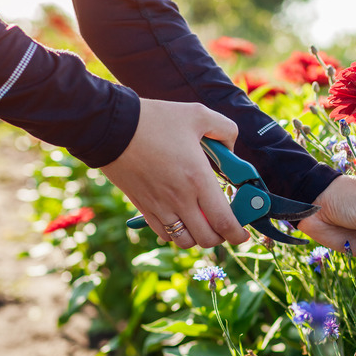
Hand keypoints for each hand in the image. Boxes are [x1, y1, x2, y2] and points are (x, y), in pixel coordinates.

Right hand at [101, 98, 248, 247]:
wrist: (112, 127)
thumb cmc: (155, 119)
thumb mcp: (198, 114)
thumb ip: (225, 130)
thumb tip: (231, 150)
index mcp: (198, 179)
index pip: (224, 222)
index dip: (238, 234)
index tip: (243, 234)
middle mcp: (180, 199)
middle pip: (207, 239)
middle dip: (222, 236)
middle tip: (225, 222)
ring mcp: (160, 206)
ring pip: (185, 241)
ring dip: (198, 237)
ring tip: (202, 222)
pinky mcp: (143, 207)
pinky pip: (164, 233)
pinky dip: (177, 232)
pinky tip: (181, 217)